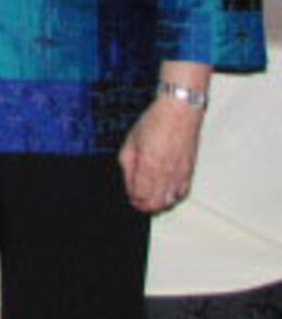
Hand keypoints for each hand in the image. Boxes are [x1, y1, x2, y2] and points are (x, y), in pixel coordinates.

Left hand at [118, 94, 204, 213]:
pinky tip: (166, 191)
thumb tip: (128, 180)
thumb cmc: (156, 122)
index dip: (132, 197)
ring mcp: (180, 174)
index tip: (129, 194)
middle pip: (155, 204)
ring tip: (150, 197)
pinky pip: (182, 193)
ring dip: (158, 203)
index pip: (140, 195)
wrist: (179, 113)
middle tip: (137, 200)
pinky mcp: (189, 171)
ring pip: (169, 201)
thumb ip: (128, 163)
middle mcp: (166, 174)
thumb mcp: (131, 140)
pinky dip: (172, 196)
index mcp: (149, 166)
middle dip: (144, 205)